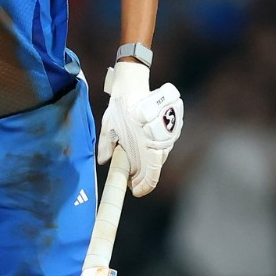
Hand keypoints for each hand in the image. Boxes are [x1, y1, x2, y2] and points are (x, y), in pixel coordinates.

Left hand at [97, 60, 183, 196]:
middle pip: (155, 167)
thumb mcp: (108, 127)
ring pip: (159, 156)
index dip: (144, 186)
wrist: (132, 85)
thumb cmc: (119, 107)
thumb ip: (106, 145)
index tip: (135, 191)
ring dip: (148, 163)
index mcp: (146, 145)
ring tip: (133, 164)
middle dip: (143, 176)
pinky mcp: (171, 128)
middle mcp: (160, 142)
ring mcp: (168, 135)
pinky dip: (152, 151)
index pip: (151, 174)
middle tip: (129, 178)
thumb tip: (104, 161)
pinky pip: (163, 146)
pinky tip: (141, 149)